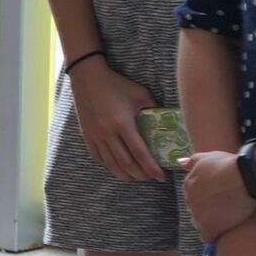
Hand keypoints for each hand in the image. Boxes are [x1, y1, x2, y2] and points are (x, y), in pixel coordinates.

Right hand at [70, 56, 166, 184]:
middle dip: (140, 175)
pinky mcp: (87, 135)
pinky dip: (109, 166)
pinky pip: (98, 157)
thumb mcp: (140, 93)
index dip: (151, 167)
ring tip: (137, 178)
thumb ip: (154, 108)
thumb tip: (168, 120)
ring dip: (125, 174)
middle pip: (126, 163)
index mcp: (122, 123)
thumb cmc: (116, 84)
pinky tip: (118, 168)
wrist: (87, 77)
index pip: (139, 153)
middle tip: (151, 178)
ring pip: (111, 164)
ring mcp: (95, 135)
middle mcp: (107, 133)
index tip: (161, 176)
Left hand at [182, 148, 255, 238]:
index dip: (206, 198)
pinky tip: (223, 231)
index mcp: (188, 185)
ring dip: (209, 223)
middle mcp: (189, 200)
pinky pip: (207, 236)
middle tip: (223, 209)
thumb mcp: (208, 157)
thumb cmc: (229, 164)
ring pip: (200, 224)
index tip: (218, 198)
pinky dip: (214, 235)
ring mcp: (198, 214)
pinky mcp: (209, 227)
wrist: (246, 177)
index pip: (192, 196)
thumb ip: (193, 161)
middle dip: (207, 211)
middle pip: (195, 210)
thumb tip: (180, 162)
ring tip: (225, 220)